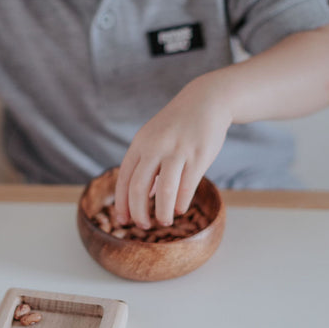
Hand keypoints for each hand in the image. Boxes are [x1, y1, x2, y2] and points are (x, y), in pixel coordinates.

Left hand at [114, 74, 231, 228]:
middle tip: (144, 227)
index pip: (124, 179)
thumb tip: (142, 198)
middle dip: (138, 213)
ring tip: (165, 221)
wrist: (206, 100)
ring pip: (165, 191)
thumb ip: (146, 167)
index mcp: (140, 144)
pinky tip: (180, 209)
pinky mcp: (198, 155)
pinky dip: (181, 203)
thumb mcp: (154, 140)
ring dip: (162, 212)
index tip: (122, 221)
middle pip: (138, 188)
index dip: (122, 203)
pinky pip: (187, 186)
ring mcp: (177, 151)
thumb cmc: (177, 126)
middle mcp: (155, 147)